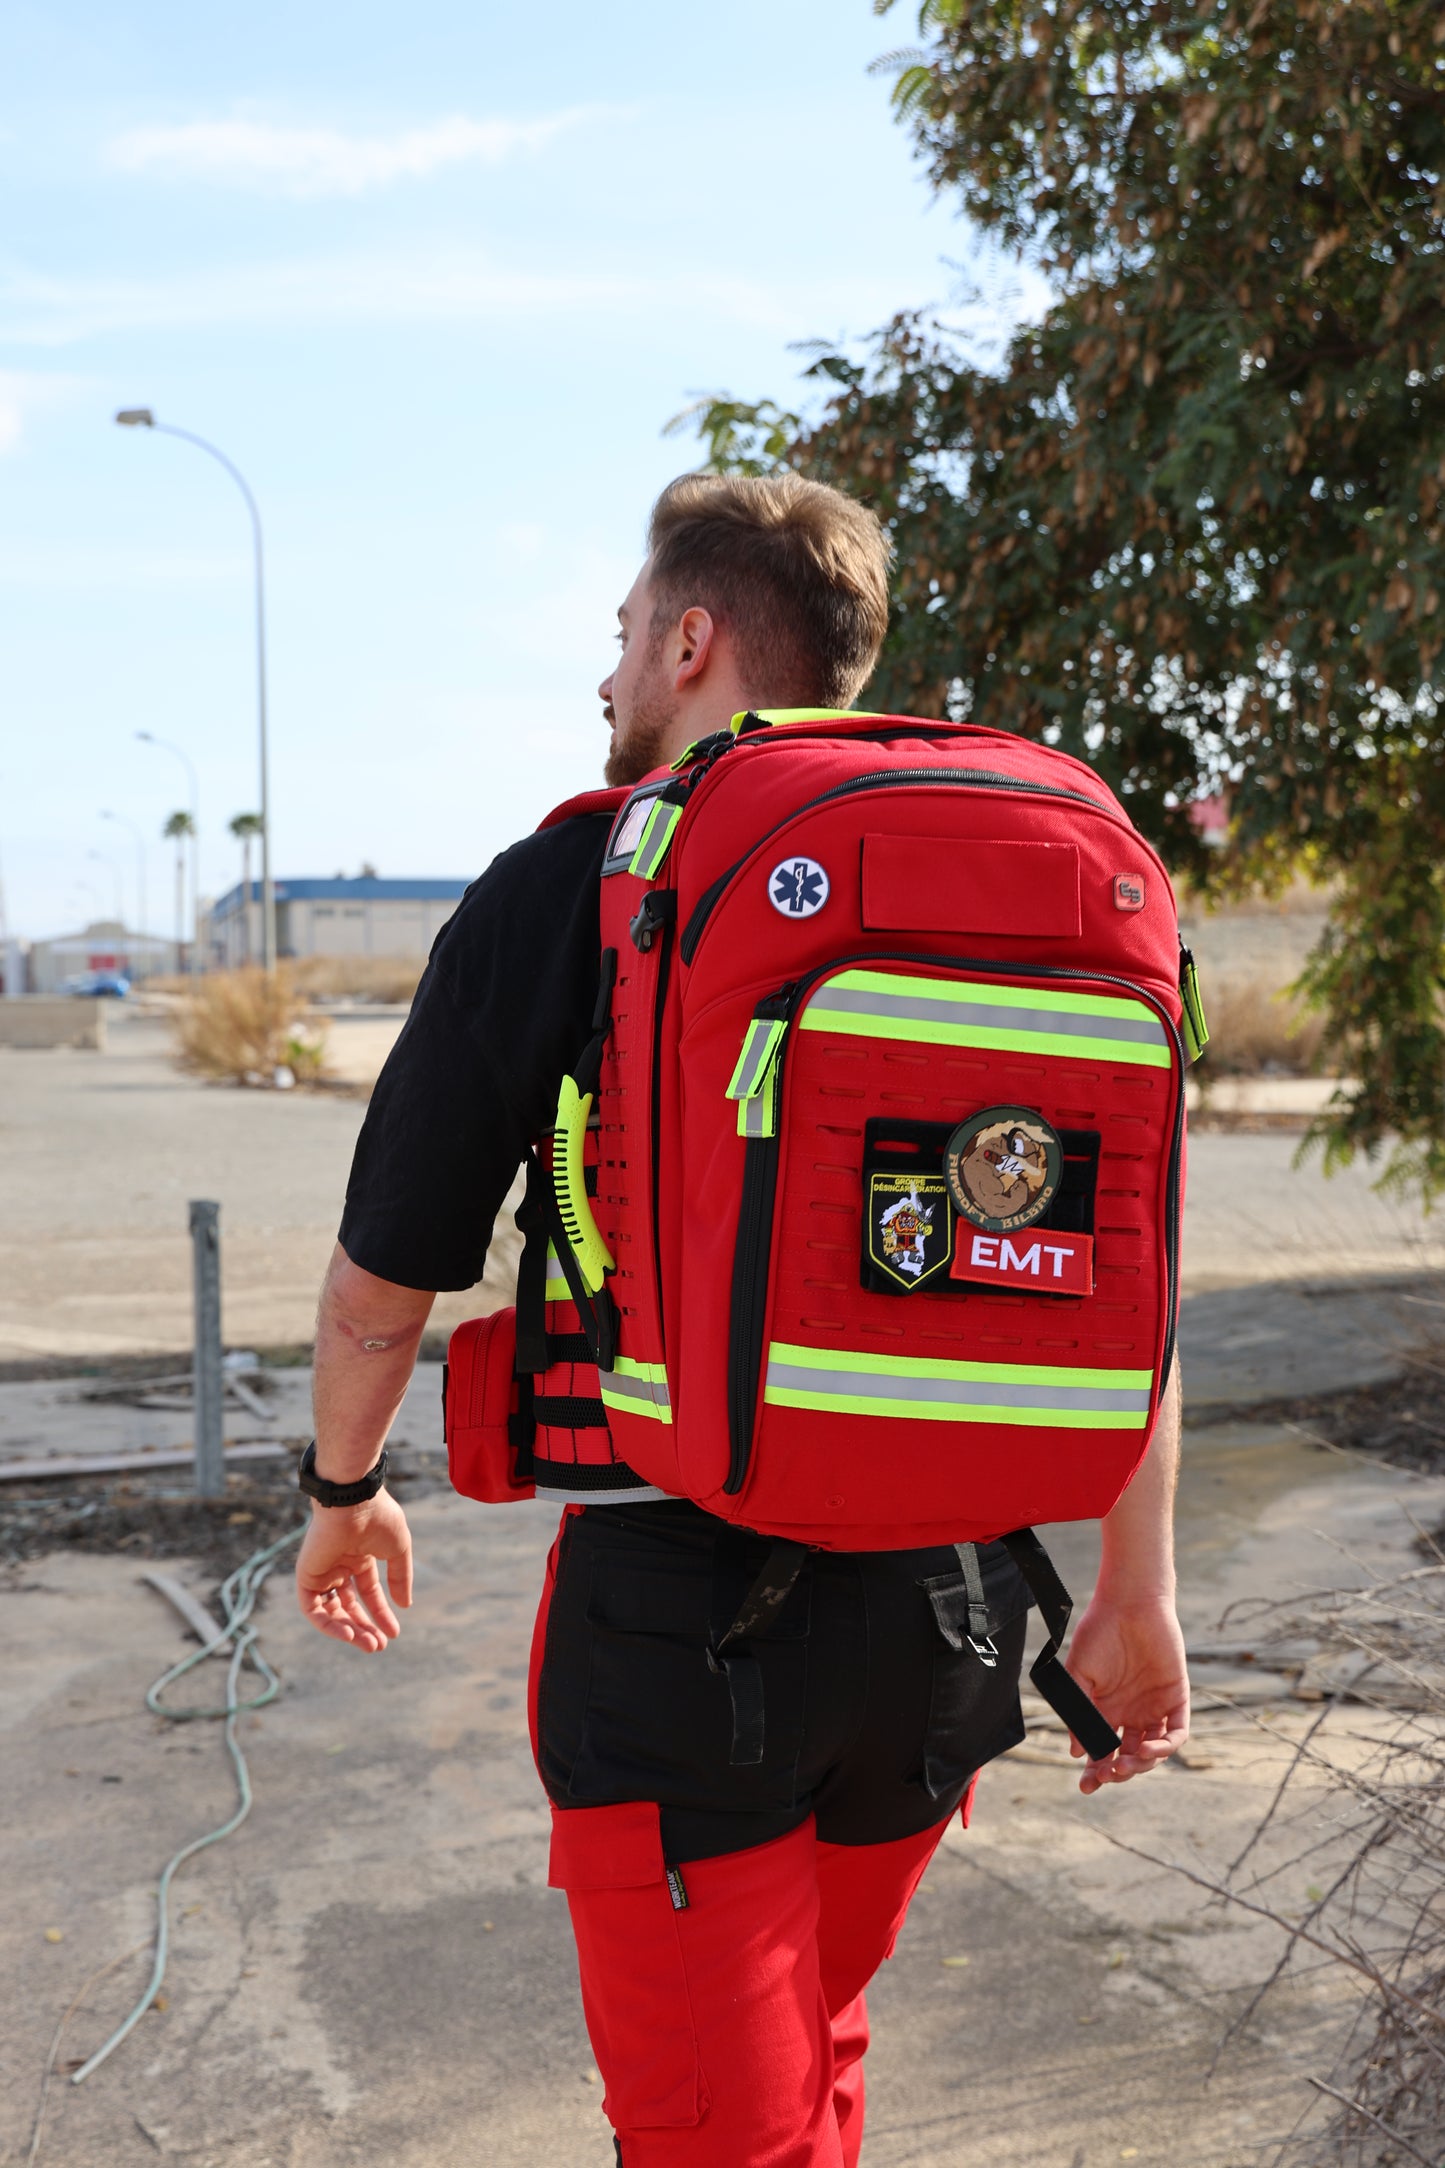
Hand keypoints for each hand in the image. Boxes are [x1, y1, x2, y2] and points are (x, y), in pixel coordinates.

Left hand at [296, 1491, 413, 1652]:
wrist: (353, 1501)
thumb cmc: (378, 1518)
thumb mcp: (398, 1551)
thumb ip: (400, 1577)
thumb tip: (405, 1606)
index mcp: (359, 1557)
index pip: (368, 1593)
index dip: (381, 1614)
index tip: (394, 1633)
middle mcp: (339, 1566)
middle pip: (349, 1606)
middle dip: (364, 1627)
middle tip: (379, 1646)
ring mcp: (322, 1571)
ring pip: (331, 1611)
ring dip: (349, 1630)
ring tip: (368, 1644)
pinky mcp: (306, 1576)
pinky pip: (313, 1609)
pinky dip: (328, 1624)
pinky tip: (348, 1633)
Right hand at [1064, 1592, 1188, 1794]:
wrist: (1129, 1603)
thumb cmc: (1098, 1633)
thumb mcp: (1078, 1673)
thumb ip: (1078, 1711)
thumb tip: (1078, 1751)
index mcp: (1105, 1710)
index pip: (1102, 1750)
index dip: (1096, 1771)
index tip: (1087, 1785)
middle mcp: (1131, 1713)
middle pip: (1128, 1757)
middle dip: (1118, 1772)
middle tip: (1107, 1775)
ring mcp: (1154, 1708)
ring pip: (1153, 1751)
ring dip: (1142, 1763)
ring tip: (1127, 1763)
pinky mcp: (1176, 1698)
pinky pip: (1177, 1732)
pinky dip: (1167, 1746)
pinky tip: (1151, 1748)